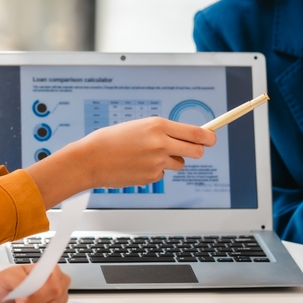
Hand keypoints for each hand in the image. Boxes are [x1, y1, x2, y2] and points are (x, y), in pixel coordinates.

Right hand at [26, 118, 215, 207]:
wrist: (89, 159)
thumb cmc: (111, 140)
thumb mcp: (139, 127)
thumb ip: (163, 131)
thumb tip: (187, 137)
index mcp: (158, 125)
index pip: (196, 132)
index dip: (209, 137)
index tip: (213, 138)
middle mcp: (161, 143)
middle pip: (195, 152)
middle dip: (196, 151)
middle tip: (189, 150)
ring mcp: (157, 162)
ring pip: (178, 164)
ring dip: (170, 161)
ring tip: (147, 156)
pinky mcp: (151, 177)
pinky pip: (162, 174)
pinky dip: (154, 171)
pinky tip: (136, 166)